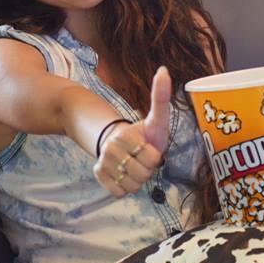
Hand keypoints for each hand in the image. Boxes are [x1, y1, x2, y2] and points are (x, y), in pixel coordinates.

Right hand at [93, 66, 170, 197]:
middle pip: (142, 175)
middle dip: (146, 170)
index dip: (154, 156)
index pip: (152, 158)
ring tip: (133, 167)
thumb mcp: (155, 118)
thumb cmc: (142, 133)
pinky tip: (123, 176)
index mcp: (126, 134)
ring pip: (131, 186)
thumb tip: (164, 70)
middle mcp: (111, 149)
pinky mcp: (99, 176)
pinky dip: (124, 188)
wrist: (115, 141)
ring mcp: (103, 163)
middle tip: (141, 159)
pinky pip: (118, 192)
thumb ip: (161, 97)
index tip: (148, 147)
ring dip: (136, 180)